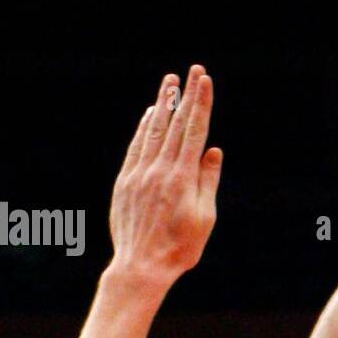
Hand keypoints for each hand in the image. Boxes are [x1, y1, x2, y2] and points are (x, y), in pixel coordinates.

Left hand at [108, 64, 222, 283]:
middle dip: (185, 95)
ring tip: (170, 82)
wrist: (141, 266)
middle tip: (192, 70)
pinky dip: (145, 128)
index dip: (201, 104)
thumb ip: (207, 182)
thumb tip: (212, 151)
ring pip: (153, 131)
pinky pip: (136, 147)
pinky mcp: (125, 182)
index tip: (205, 81)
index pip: (194, 132)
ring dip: (163, 104)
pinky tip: (151, 114)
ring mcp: (139, 174)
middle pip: (175, 124)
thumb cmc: (180, 248)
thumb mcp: (204, 218)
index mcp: (182, 178)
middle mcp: (159, 170)